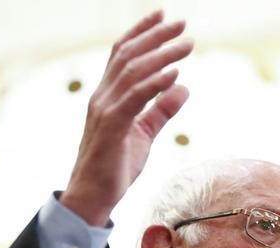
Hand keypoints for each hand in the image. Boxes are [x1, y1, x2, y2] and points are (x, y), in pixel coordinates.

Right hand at [61, 10, 192, 225]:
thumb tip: (183, 87)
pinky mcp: (112, 127)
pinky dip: (155, 84)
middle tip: (182, 23)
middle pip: (129, 55)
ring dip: (162, 55)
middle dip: (156, 36)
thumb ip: (162, 110)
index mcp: (108, 96)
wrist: (93, 197)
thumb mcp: (144, 134)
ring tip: (187, 44)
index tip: (163, 15)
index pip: (122, 54)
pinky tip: (174, 74)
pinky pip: (135, 99)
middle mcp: (102, 96)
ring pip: (133, 72)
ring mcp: (105, 110)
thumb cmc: (115, 167)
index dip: (142, 32)